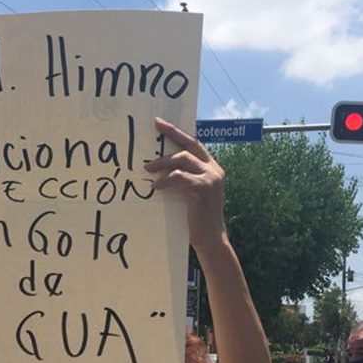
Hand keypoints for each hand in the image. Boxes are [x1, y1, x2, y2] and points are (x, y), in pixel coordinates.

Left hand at [145, 119, 225, 248]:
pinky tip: (156, 187)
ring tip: (148, 168)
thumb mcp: (192, 193)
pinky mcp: (203, 189)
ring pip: (183, 159)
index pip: (195, 144)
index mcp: (212, 168)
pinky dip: (166, 180)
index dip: (178, 133)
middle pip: (190, 145)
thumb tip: (160, 168)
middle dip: (172, 133)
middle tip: (155, 127)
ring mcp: (211, 179)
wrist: (210, 239)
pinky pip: (180, 177)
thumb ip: (184, 178)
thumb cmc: (197, 218)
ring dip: (163, 162)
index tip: (161, 124)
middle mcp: (214, 170)